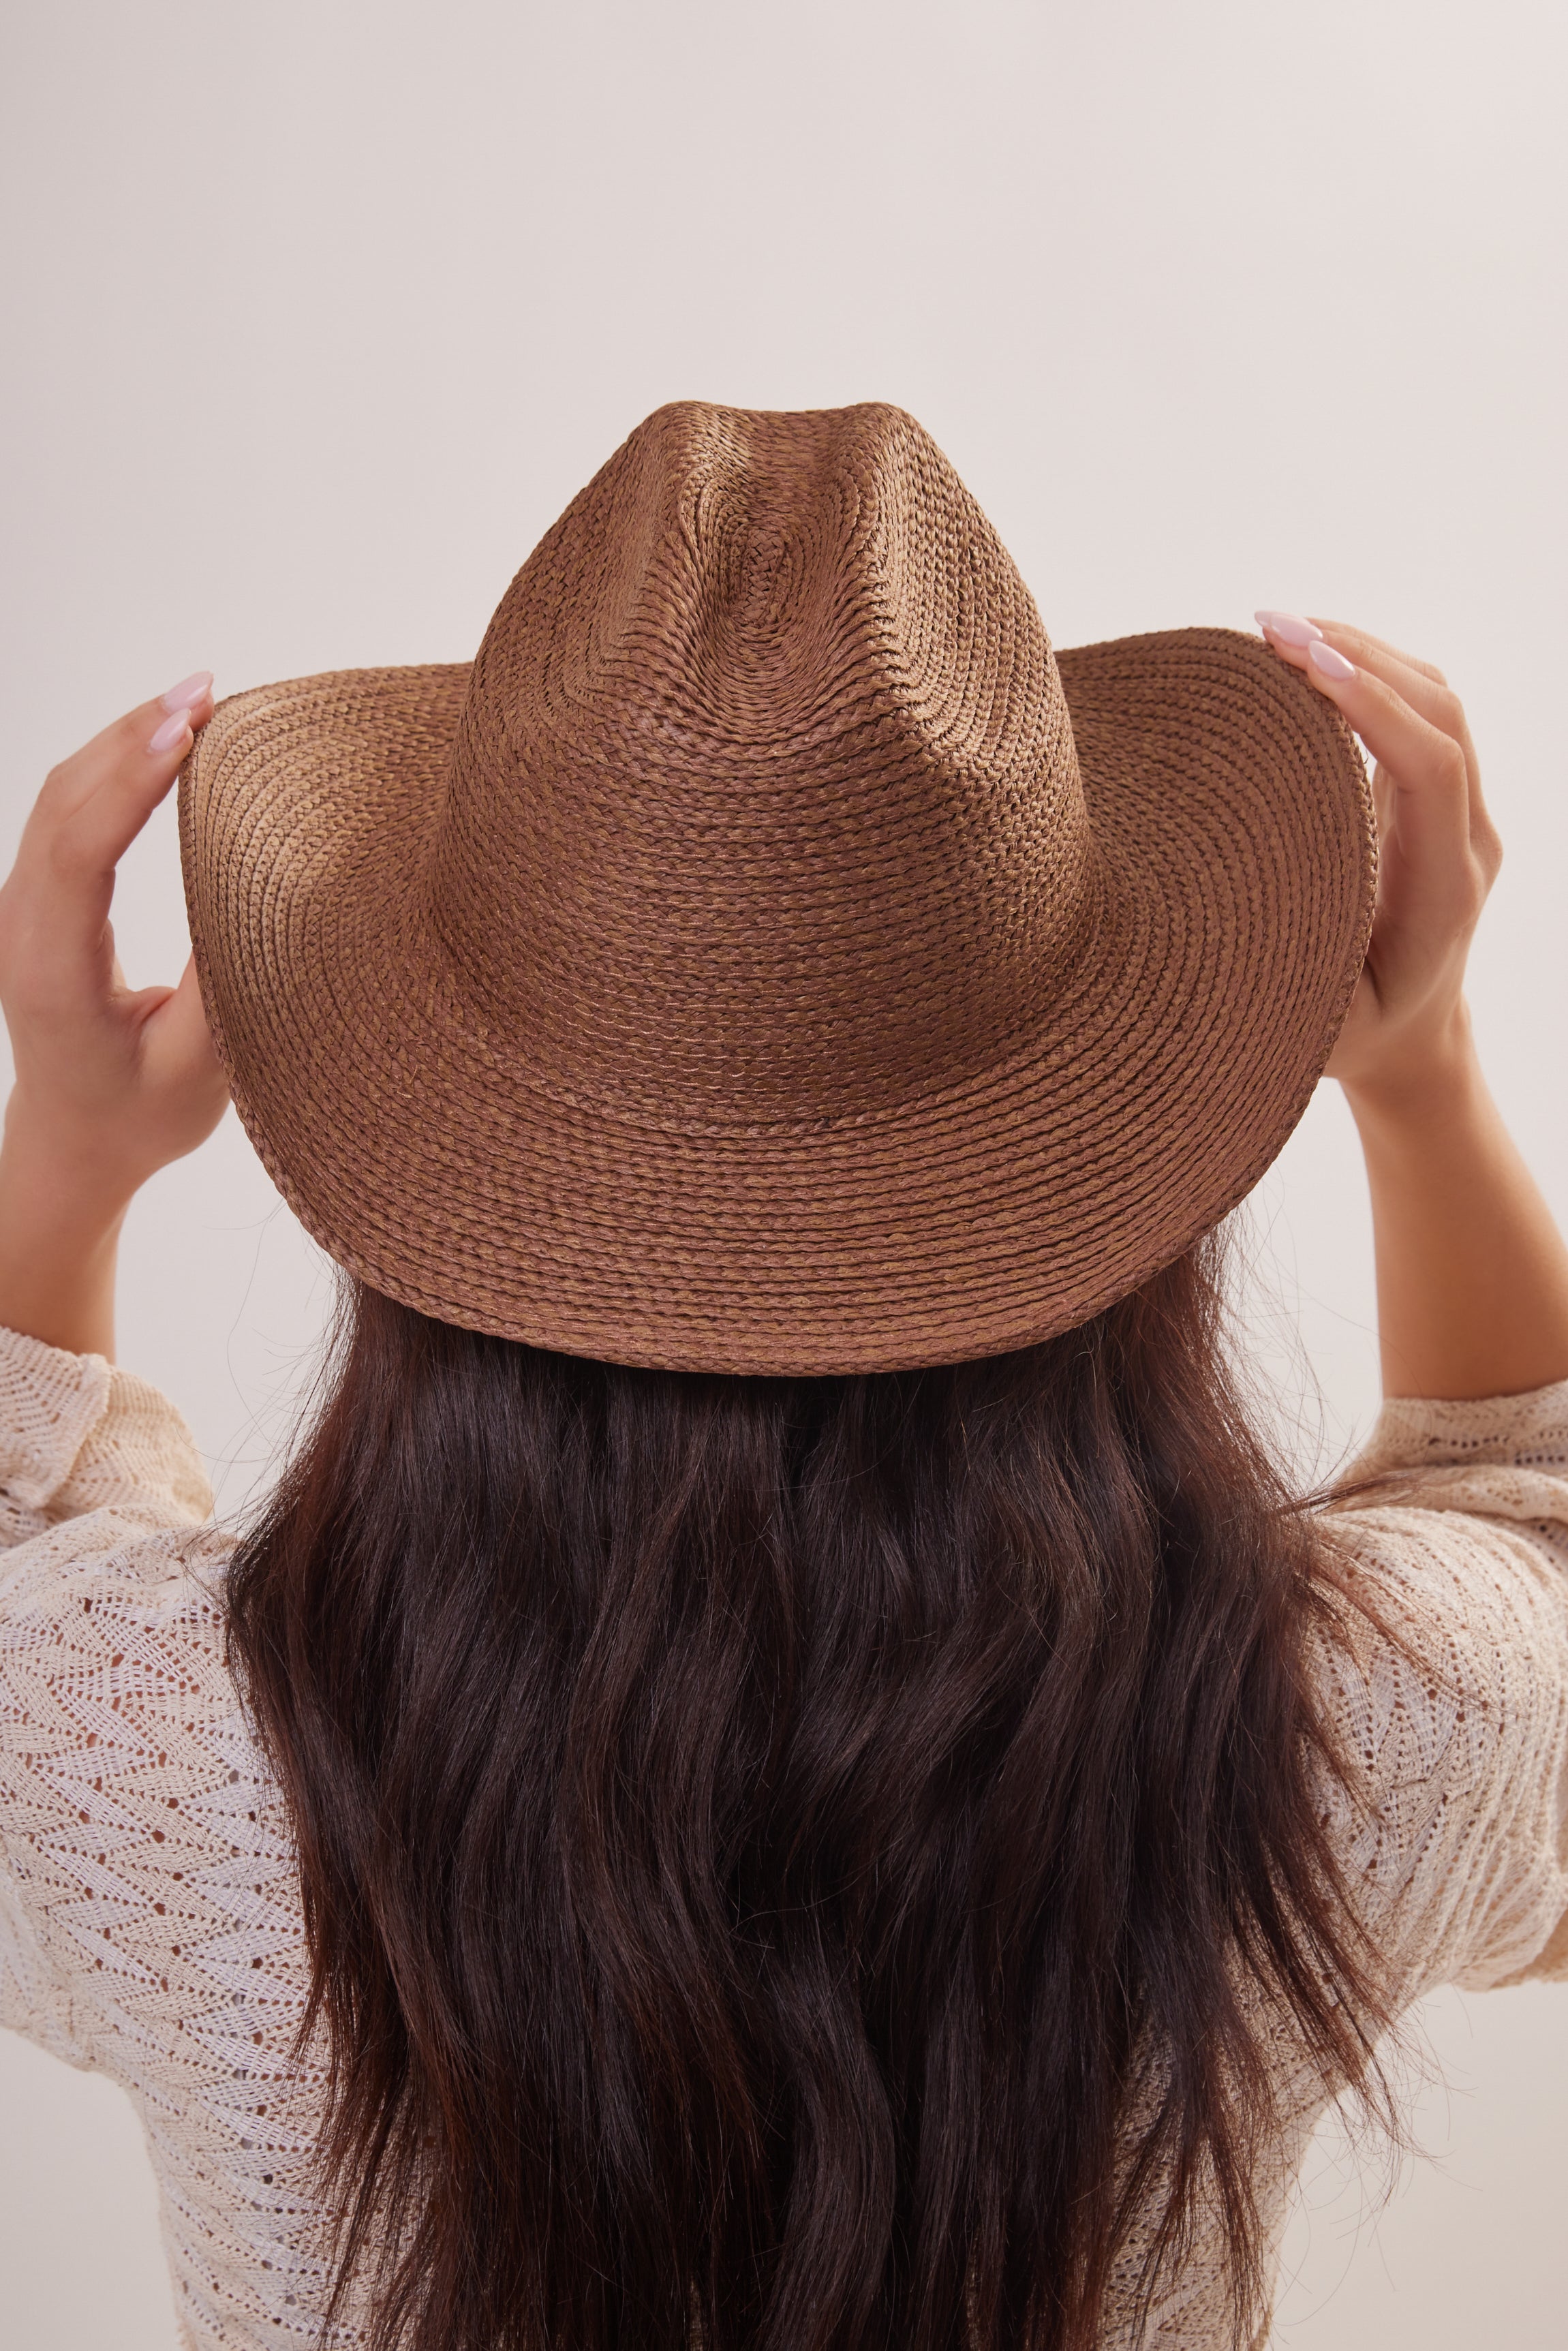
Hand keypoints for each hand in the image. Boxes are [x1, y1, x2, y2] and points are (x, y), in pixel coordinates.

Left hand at [0, 676, 227, 1355]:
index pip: (80, 851)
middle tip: (206, 692)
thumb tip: (271, 886)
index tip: (188, 731)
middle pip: (62, 803)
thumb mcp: (201, 1067)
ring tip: (195, 701)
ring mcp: (22, 910)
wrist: (77, 1143)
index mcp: (53, 973)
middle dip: (132, 737)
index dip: (131, 782)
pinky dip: (115, 767)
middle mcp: (21, 929)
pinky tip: (163, 743)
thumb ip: (225, 980)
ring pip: (60, 797)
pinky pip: (68, 814)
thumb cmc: (141, 1117)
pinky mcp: (40, 901)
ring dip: (124, 740)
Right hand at [1254, 612, 1501, 1109]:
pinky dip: (1363, 675)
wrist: (1416, 1046)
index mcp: (1446, 885)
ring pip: (1434, 701)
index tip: (1302, 662)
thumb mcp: (1324, 1023)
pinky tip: (1303, 662)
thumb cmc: (1359, 1040)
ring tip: (1278, 630)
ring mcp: (1459, 813)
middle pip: (1440, 711)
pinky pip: (1415, 715)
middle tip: (1271, 627)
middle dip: (1360, 655)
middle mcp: (1468, 837)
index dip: (1371, 703)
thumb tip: (1228, 900)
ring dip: (1361, 652)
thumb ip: (1295, 965)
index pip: (1431, 764)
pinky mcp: (1432, 801)